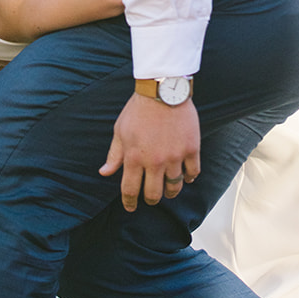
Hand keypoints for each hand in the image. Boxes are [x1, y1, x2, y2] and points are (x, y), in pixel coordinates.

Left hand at [99, 91, 200, 210]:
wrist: (162, 90)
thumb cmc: (139, 109)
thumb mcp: (120, 131)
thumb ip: (114, 155)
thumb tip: (104, 173)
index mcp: (134, 157)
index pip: (130, 190)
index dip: (129, 203)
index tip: (130, 207)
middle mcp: (154, 161)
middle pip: (154, 194)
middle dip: (151, 199)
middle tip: (151, 198)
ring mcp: (174, 156)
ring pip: (174, 186)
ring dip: (171, 192)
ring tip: (169, 190)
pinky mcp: (191, 148)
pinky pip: (193, 172)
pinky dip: (189, 178)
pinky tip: (186, 178)